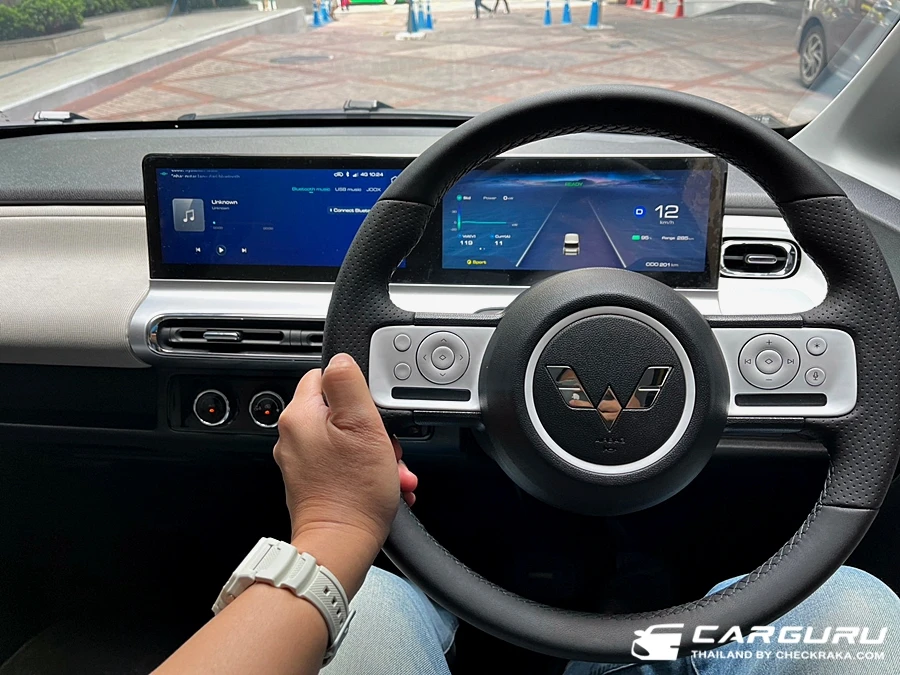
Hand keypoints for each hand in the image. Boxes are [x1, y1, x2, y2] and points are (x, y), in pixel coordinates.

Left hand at [273, 354, 416, 593]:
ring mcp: (302, 462)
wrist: (341, 545)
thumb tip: (340, 358)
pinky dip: (365, 471)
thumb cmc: (353, 492)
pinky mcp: (312, 483)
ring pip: (346, 439)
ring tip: (390, 472)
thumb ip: (348, 382)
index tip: (373, 411)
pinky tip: (383, 485)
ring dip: (374, 452)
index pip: (326, 375)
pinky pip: (343, 464)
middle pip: (340, 411)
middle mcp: (293, 436)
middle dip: (371, 428)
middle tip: (386, 447)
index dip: (357, 389)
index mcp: (299, 414)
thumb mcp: (362, 423)